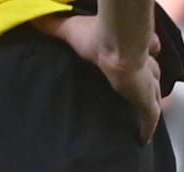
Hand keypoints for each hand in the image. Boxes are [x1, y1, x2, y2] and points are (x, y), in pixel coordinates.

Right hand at [35, 13, 162, 142]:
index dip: (138, 55)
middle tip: (133, 92)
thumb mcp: (69, 29)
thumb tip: (32, 20)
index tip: (129, 68)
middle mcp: (139, 66)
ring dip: (147, 102)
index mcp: (125, 49)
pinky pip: (150, 117)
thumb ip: (53, 27)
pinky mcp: (145, 99)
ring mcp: (144, 84)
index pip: (138, 52)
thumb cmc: (96, 37)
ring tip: (136, 114)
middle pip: (149, 74)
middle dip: (145, 81)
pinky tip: (142, 139)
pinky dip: (147, 128)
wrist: (116, 45)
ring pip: (151, 94)